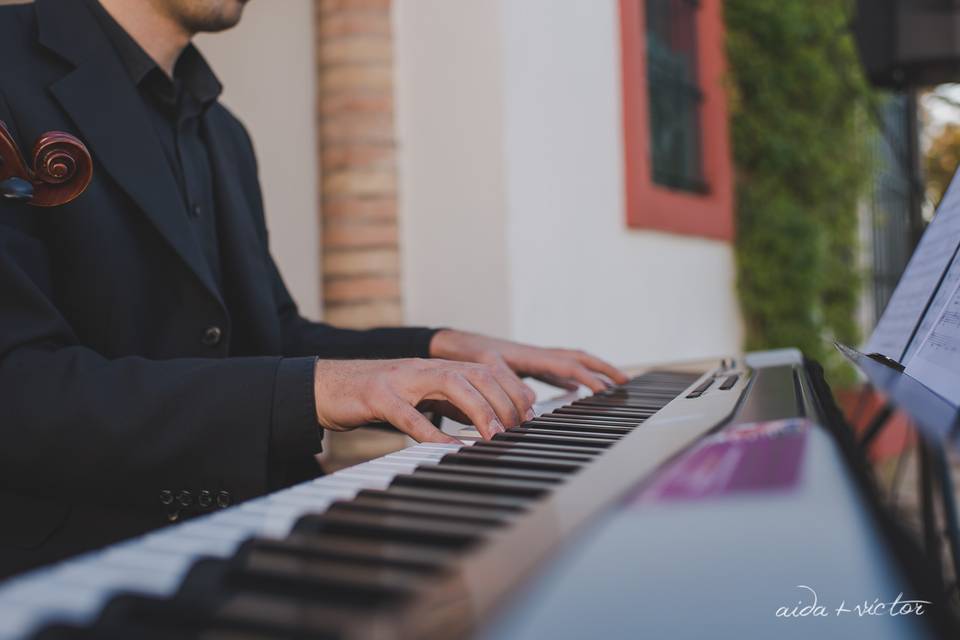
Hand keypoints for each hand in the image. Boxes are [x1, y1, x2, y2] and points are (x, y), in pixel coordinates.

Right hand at [312, 358, 535, 443]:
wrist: (325, 387)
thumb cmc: (375, 396)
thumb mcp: (422, 398)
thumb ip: (453, 406)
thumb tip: (489, 422)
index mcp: (437, 367)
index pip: (486, 370)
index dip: (512, 390)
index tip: (529, 414)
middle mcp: (424, 368)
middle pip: (476, 373)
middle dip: (503, 400)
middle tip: (518, 429)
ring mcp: (400, 380)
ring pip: (450, 383)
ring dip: (478, 410)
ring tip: (494, 435)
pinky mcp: (377, 396)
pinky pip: (408, 414)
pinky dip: (431, 431)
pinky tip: (448, 447)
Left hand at [429, 330, 628, 391]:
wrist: (452, 344)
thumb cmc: (467, 354)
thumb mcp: (485, 368)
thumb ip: (507, 383)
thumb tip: (532, 401)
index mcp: (530, 355)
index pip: (567, 364)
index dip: (588, 377)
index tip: (607, 390)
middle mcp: (536, 355)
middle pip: (578, 358)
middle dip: (603, 368)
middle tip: (626, 382)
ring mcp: (533, 359)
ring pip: (570, 363)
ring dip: (591, 372)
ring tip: (611, 385)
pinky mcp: (526, 366)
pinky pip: (556, 371)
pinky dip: (572, 378)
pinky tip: (577, 390)